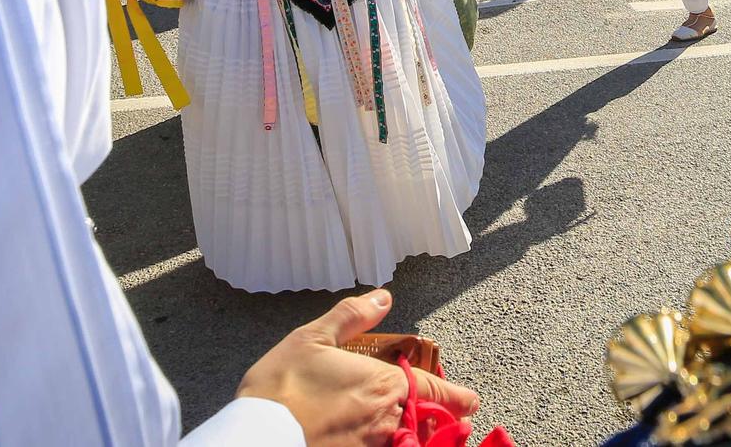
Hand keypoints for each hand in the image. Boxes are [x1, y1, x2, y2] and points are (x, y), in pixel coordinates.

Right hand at [235, 290, 478, 446]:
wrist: (258, 437)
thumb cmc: (282, 386)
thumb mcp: (313, 338)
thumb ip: (352, 317)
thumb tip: (383, 298)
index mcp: (384, 384)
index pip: (436, 391)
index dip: (458, 397)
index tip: (472, 401)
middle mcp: (387, 419)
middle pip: (431, 423)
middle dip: (444, 422)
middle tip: (456, 421)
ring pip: (413, 443)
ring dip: (424, 438)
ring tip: (427, 435)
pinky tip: (391, 443)